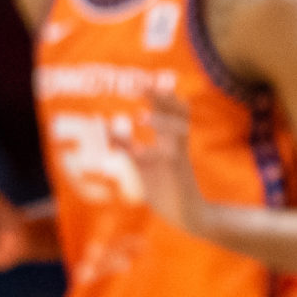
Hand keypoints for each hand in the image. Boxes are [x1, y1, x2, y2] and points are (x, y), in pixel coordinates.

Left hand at [113, 83, 208, 237]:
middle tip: (141, 84)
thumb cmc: (166, 190)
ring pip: (178, 129)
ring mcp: (180, 156)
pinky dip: (160, 142)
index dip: (157, 95)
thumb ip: (127, 146)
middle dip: (161, 97)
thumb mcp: (142, 164)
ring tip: (140, 116)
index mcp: (171, 140)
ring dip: (162, 119)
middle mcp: (178, 144)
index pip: (169, 110)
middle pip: (177, 112)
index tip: (139, 82)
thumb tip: (107, 130)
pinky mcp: (179, 171)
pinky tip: (144, 134)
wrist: (189, 215)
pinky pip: (172, 151)